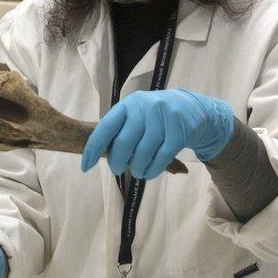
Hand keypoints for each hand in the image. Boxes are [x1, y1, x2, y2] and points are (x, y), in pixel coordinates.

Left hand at [82, 89, 234, 178]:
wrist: (192, 108)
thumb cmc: (155, 116)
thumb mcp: (136, 114)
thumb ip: (120, 129)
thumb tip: (95, 154)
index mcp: (129, 104)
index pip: (106, 127)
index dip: (94, 148)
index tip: (85, 166)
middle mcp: (144, 108)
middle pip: (124, 144)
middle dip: (117, 162)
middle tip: (117, 169)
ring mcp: (163, 119)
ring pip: (142, 154)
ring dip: (137, 169)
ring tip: (137, 172)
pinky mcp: (179, 132)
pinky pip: (161, 159)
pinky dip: (152, 171)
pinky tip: (149, 173)